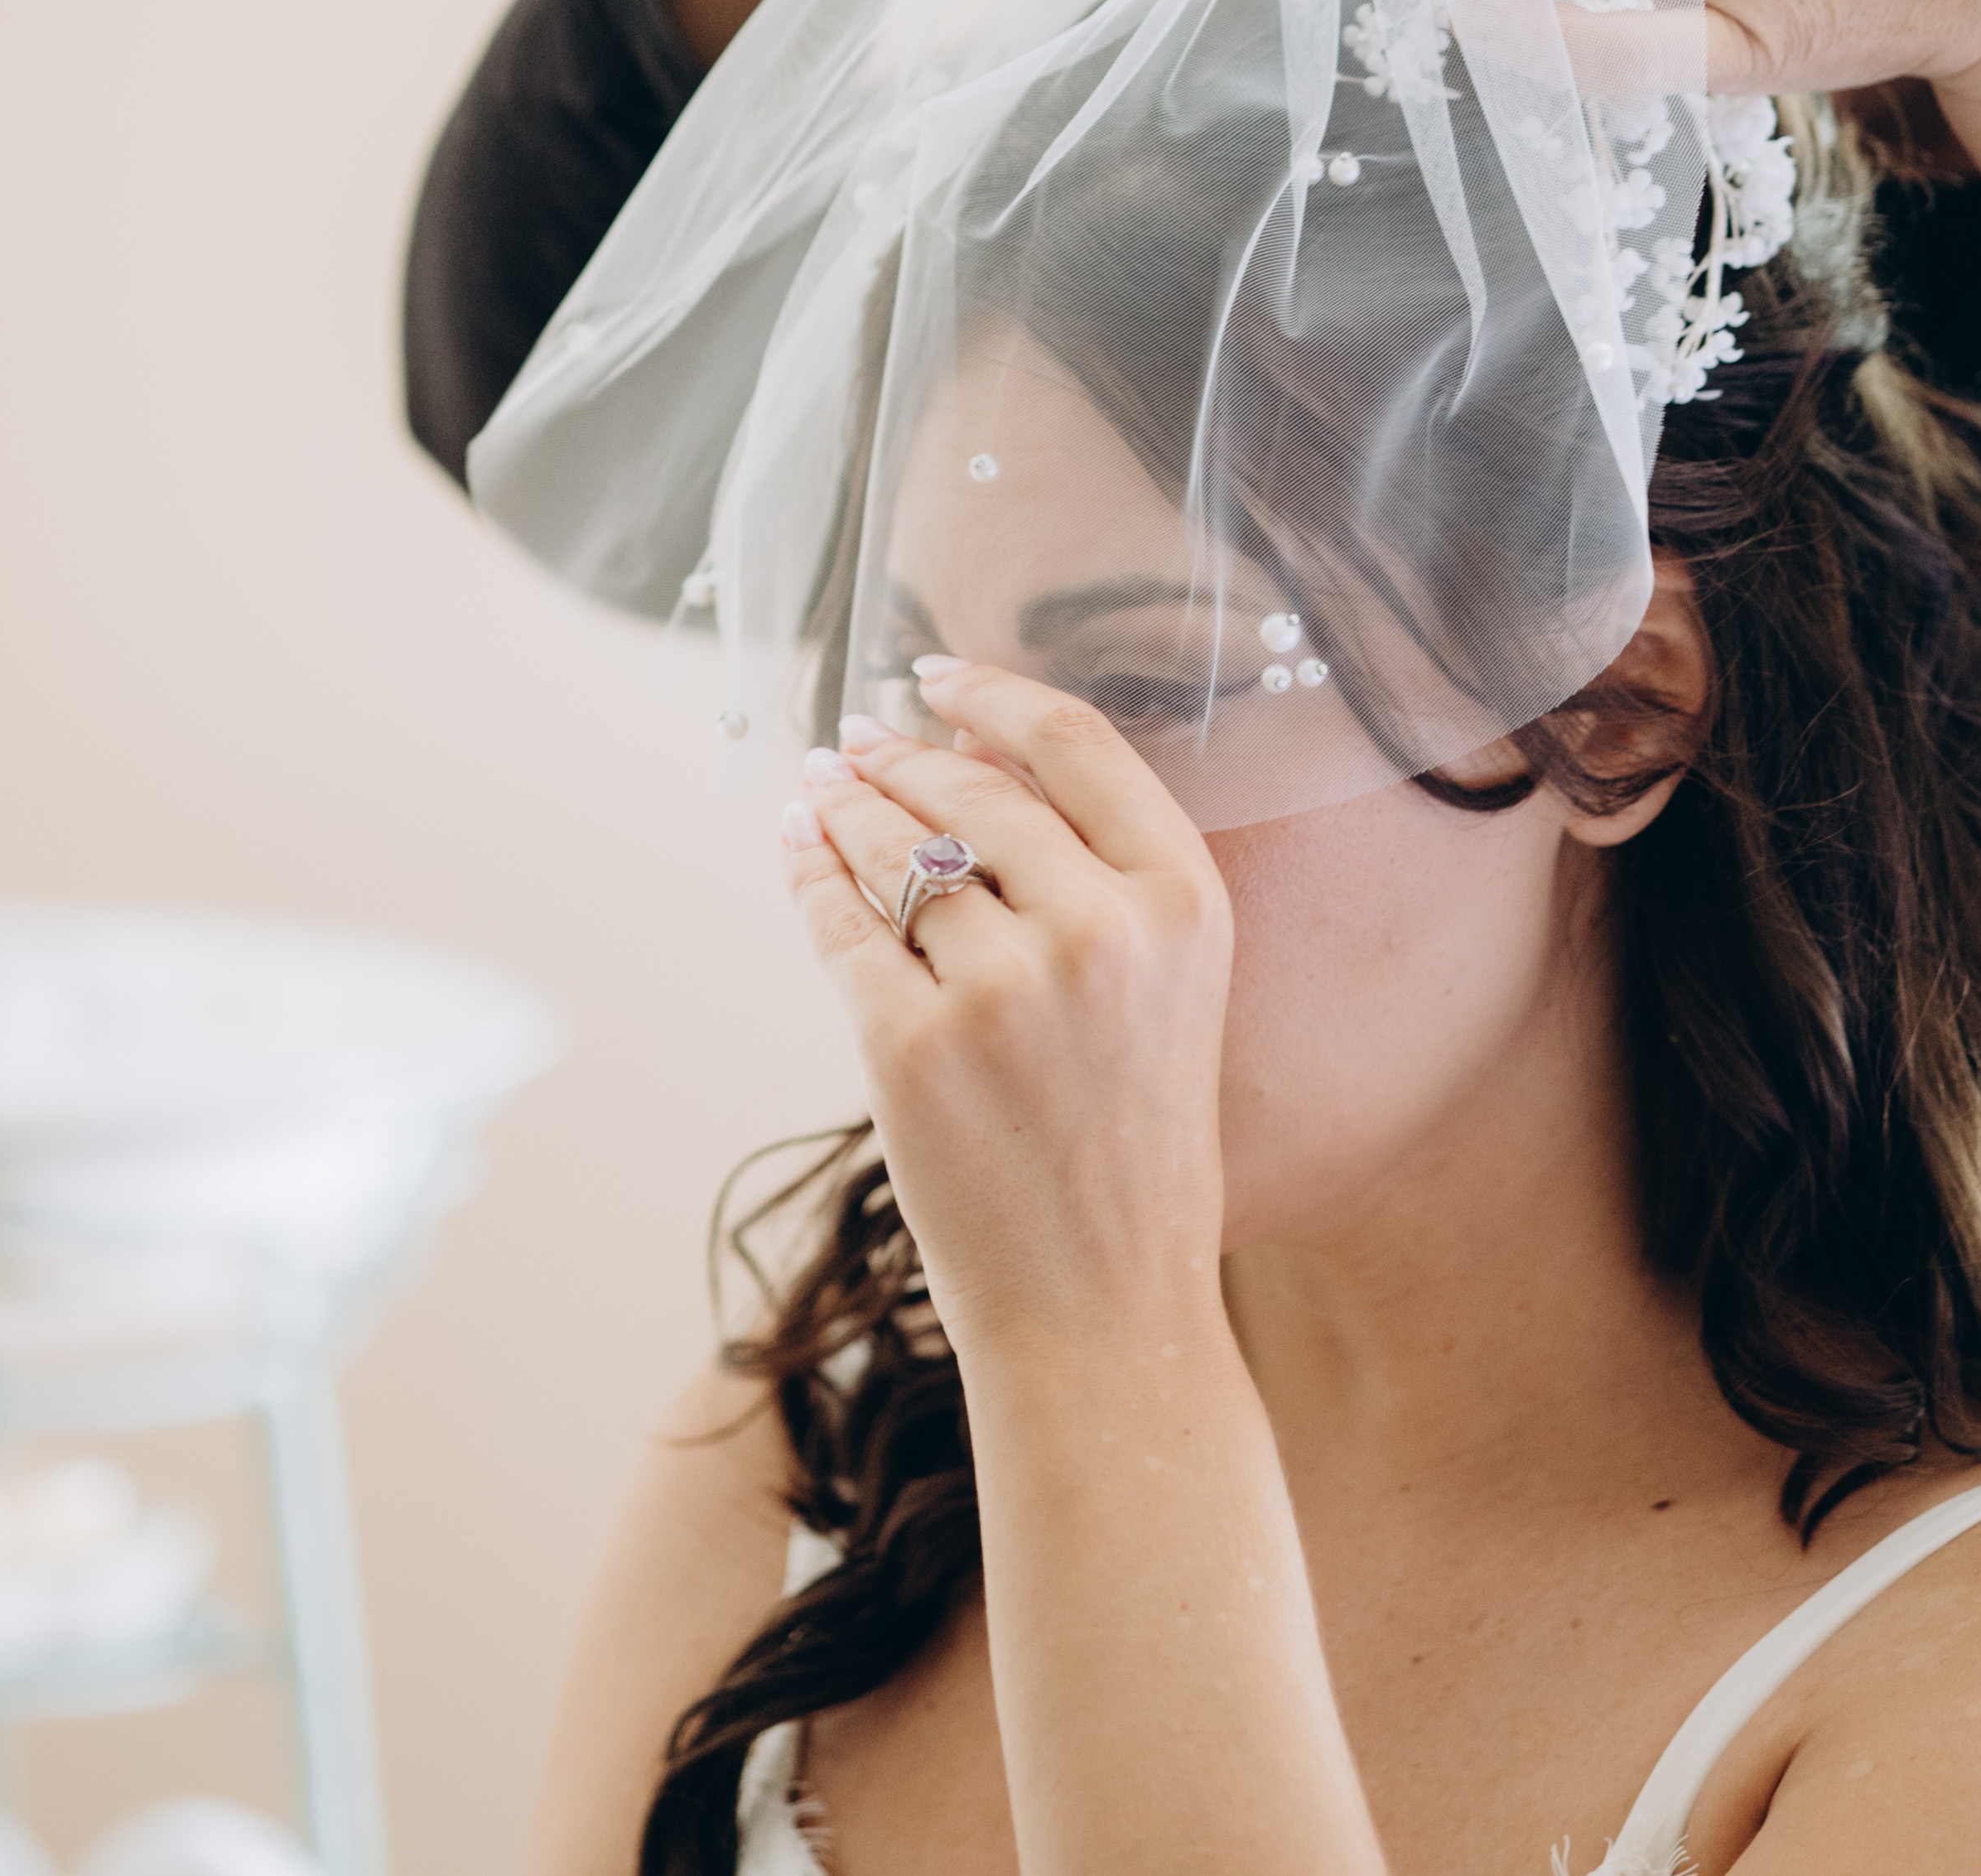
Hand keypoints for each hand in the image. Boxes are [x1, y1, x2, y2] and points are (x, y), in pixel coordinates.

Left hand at [778, 657, 1233, 1358]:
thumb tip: (974, 768)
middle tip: (854, 742)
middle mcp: (1101, 930)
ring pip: (895, 851)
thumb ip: (1098, 881)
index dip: (992, 695)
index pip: (1075, 745)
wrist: (1105, 1307)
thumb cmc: (1130, 1149)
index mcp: (1184, 902)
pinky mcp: (911, 1044)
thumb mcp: (1167, 992)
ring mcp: (1001, 988)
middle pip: (970, 791)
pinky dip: (808, 876)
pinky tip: (795, 849)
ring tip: (818, 789)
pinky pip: (841, 927)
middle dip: (897, 756)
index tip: (934, 674)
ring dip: (842, 806)